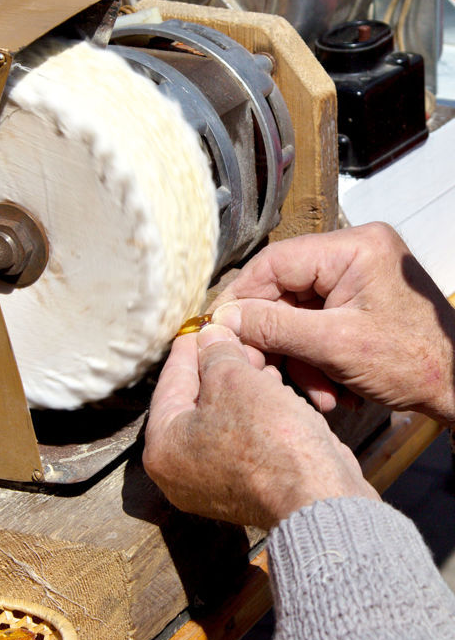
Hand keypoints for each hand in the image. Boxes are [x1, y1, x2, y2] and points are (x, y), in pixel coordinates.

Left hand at [143, 324, 376, 528]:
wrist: (319, 496)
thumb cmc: (269, 439)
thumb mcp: (236, 380)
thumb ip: (216, 353)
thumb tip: (209, 335)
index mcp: (161, 447)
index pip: (170, 382)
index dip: (190, 346)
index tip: (202, 324)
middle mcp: (178, 471)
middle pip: (193, 402)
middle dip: (219, 366)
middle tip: (236, 338)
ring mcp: (210, 484)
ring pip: (221, 420)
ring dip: (241, 388)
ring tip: (260, 359)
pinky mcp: (244, 489)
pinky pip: (242, 441)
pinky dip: (254, 415)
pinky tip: (273, 390)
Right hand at [211, 222, 454, 425]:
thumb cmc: (417, 362)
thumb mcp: (335, 346)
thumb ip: (274, 328)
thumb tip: (225, 319)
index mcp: (355, 248)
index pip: (275, 263)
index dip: (242, 297)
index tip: (221, 327)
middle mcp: (355, 252)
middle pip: (284, 291)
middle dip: (278, 339)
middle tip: (265, 370)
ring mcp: (358, 276)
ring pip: (297, 313)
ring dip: (298, 357)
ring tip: (317, 392)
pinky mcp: (359, 300)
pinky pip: (317, 324)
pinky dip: (315, 357)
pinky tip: (330, 387)